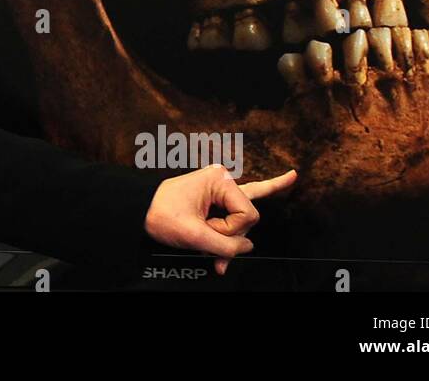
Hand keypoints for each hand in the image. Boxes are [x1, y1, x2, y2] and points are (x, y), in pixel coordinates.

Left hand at [143, 165, 297, 274]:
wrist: (137, 210)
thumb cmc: (160, 215)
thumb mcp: (193, 235)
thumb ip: (226, 246)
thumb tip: (248, 248)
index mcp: (218, 180)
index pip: (247, 214)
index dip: (231, 230)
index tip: (208, 229)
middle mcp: (223, 180)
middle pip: (247, 218)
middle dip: (228, 235)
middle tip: (203, 235)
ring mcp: (221, 189)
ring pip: (241, 222)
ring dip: (226, 240)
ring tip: (208, 249)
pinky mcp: (217, 199)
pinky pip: (243, 204)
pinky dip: (262, 198)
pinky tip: (291, 177)